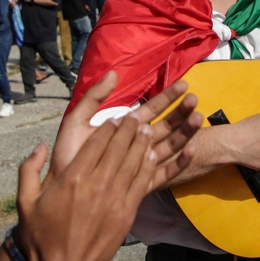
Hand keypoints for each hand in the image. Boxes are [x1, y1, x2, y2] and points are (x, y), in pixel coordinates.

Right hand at [16, 113, 158, 260]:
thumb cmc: (42, 237)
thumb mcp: (25, 202)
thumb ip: (29, 170)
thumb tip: (39, 147)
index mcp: (73, 178)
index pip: (96, 144)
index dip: (108, 128)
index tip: (115, 117)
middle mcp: (97, 185)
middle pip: (118, 149)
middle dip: (128, 130)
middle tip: (135, 116)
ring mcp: (114, 199)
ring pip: (133, 163)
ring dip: (141, 144)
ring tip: (146, 129)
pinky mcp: (126, 214)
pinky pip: (141, 184)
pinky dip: (148, 167)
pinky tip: (152, 156)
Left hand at [51, 72, 202, 190]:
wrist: (61, 187)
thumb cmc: (68, 154)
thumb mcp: (77, 120)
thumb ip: (94, 97)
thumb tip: (114, 73)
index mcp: (124, 128)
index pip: (151, 109)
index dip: (168, 97)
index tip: (185, 85)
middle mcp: (135, 145)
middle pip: (165, 126)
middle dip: (181, 112)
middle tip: (195, 100)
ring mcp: (141, 164)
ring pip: (169, 145)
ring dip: (185, 132)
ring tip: (198, 118)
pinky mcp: (143, 185)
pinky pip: (166, 174)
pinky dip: (180, 163)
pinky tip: (190, 150)